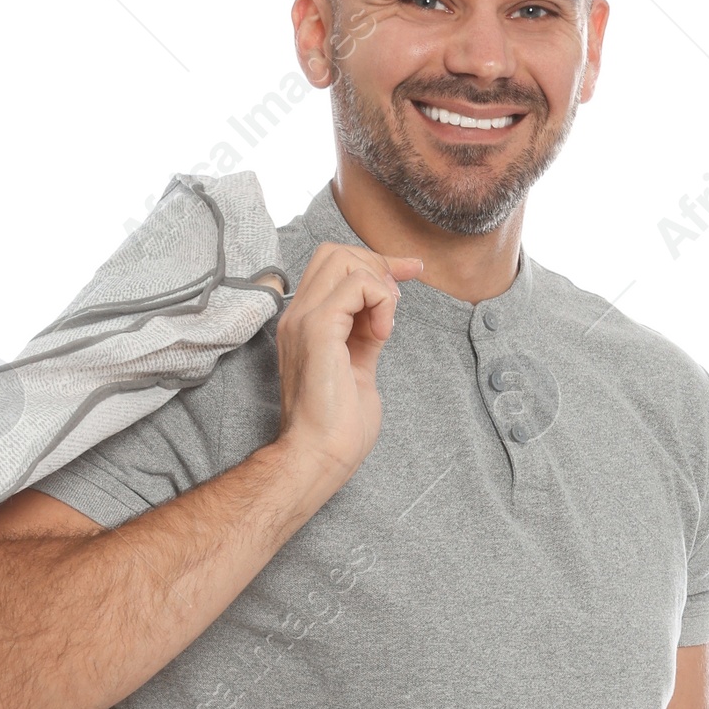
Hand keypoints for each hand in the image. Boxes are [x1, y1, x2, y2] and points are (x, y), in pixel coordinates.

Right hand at [272, 239, 423, 494]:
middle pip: (335, 252)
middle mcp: (298, 316)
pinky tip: (382, 335)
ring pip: (343, 259)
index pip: (333, 265)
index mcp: (305, 324)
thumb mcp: (359, 368)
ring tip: (386, 324)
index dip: (375, 262)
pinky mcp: (318, 329)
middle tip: (397, 300)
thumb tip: (384, 310)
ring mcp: (304, 319)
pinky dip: (380, 301)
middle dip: (376, 264)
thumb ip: (366, 335)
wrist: (319, 456)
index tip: (409, 272)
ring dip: (378, 283)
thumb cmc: (337, 427)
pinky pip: (356, 285)